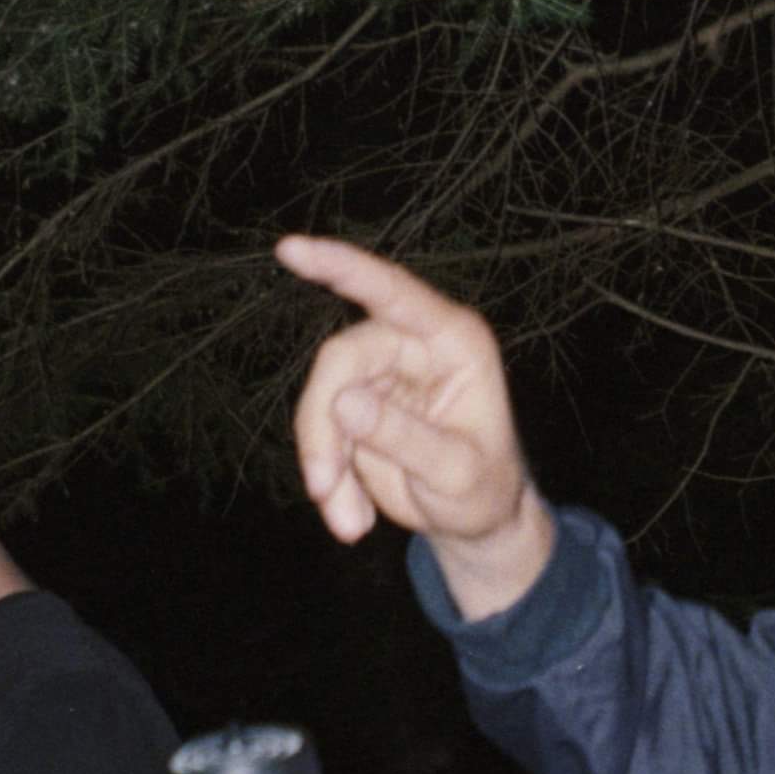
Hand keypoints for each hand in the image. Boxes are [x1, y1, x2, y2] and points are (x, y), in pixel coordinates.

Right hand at [277, 234, 558, 617]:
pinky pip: (321, 431)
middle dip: (324, 429)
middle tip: (325, 490)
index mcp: (452, 342)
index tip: (290, 249)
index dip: (341, 267)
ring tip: (350, 524)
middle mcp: (413, 347)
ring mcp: (381, 375)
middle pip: (340, 362)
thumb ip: (405, 438)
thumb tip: (343, 403)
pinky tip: (351, 518)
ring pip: (322, 400)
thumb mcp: (456, 474)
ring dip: (325, 464)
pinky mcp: (356, 406)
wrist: (475, 520)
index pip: (392, 291)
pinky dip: (329, 477)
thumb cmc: (484, 490)